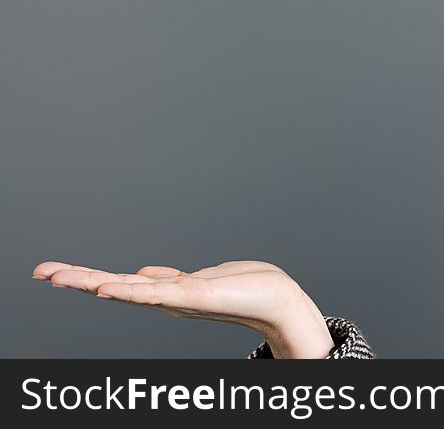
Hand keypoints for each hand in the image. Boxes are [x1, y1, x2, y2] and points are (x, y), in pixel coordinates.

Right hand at [32, 260, 334, 358]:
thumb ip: (168, 279)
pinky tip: (108, 289)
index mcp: (164, 292)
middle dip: (77, 278)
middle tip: (40, 272)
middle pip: (113, 285)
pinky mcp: (194, 297)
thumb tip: (142, 271)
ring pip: (127, 289)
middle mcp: (165, 299)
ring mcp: (177, 300)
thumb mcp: (197, 280)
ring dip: (93, 282)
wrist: (277, 300)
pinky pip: (157, 293)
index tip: (51, 270)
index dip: (85, 276)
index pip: (117, 281)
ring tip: (60, 277)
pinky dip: (132, 291)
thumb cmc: (242, 289)